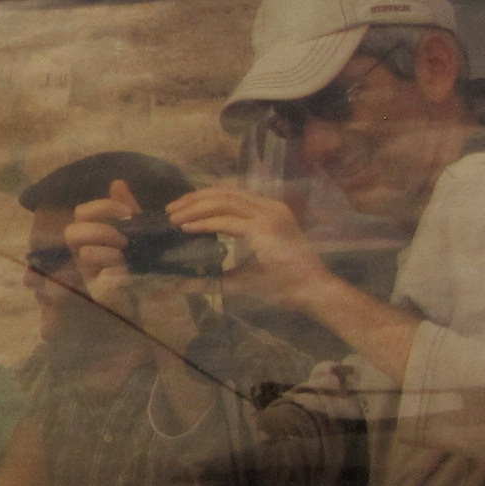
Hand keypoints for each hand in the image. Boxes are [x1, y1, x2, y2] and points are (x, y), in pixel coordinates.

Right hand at [60, 179, 147, 313]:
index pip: (81, 213)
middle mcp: (83, 252)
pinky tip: (129, 275)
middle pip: (72, 232)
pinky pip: (102, 282)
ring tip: (126, 259)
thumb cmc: (140, 258)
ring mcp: (88, 274)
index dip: (101, 207)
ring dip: (109, 253)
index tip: (127, 212)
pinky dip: (118, 275)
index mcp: (90, 235)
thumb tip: (117, 182)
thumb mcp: (137, 229)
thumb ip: (126, 208)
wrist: (154, 292)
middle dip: (100, 231)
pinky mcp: (99, 293)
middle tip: (123, 240)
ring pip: (86, 254)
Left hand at [164, 183, 325, 304]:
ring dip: (195, 208)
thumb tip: (183, 283)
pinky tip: (188, 228)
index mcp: (269, 211)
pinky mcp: (265, 229)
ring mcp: (269, 215)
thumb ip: (216, 275)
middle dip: (193, 199)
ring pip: (223, 201)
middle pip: (224, 192)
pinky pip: (227, 221)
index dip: (203, 198)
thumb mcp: (244, 275)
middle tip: (170, 210)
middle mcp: (270, 207)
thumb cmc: (285, 285)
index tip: (181, 209)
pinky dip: (204, 223)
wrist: (314, 293)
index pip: (230, 194)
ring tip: (174, 218)